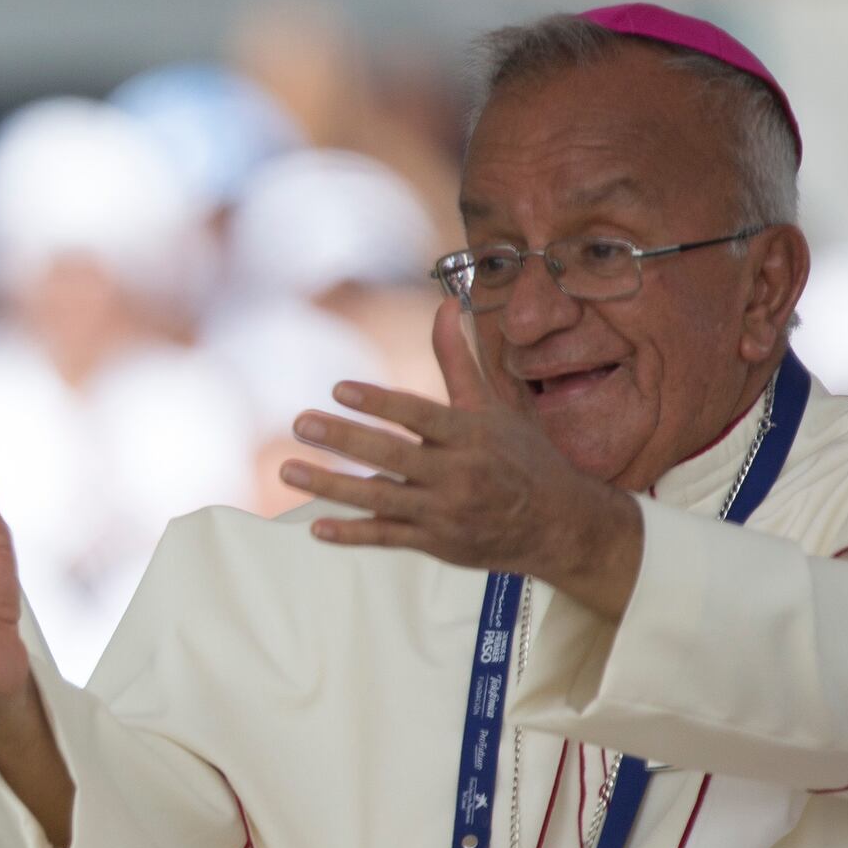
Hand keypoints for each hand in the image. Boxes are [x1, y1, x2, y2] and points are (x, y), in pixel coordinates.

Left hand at [282, 299, 645, 619]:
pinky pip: (387, 538)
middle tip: (300, 423)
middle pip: (390, 455)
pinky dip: (352, 534)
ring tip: (289, 471)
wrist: (558, 524)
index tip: (339, 389)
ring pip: (379, 499)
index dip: (378, 402)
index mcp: (471, 435)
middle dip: (342, 439)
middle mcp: (457, 473)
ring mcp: (444, 512)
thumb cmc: (524, 457)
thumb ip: (458, 360)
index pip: (418, 414)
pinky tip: (318, 528)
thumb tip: (444, 305)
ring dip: (330, 486)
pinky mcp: (436, 542)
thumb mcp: (496, 406)